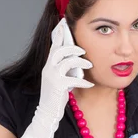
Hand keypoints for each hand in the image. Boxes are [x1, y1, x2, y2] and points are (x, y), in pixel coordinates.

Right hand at [18, 18, 93, 137]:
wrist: (47, 113)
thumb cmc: (55, 97)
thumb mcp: (57, 79)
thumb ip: (63, 69)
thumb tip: (75, 59)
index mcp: (48, 65)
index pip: (54, 45)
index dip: (59, 34)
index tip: (64, 24)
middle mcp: (48, 68)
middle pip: (60, 49)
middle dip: (73, 46)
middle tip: (83, 50)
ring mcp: (52, 77)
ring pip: (67, 60)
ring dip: (81, 61)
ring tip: (89, 64)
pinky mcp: (58, 86)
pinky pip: (74, 78)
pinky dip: (84, 80)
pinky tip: (90, 84)